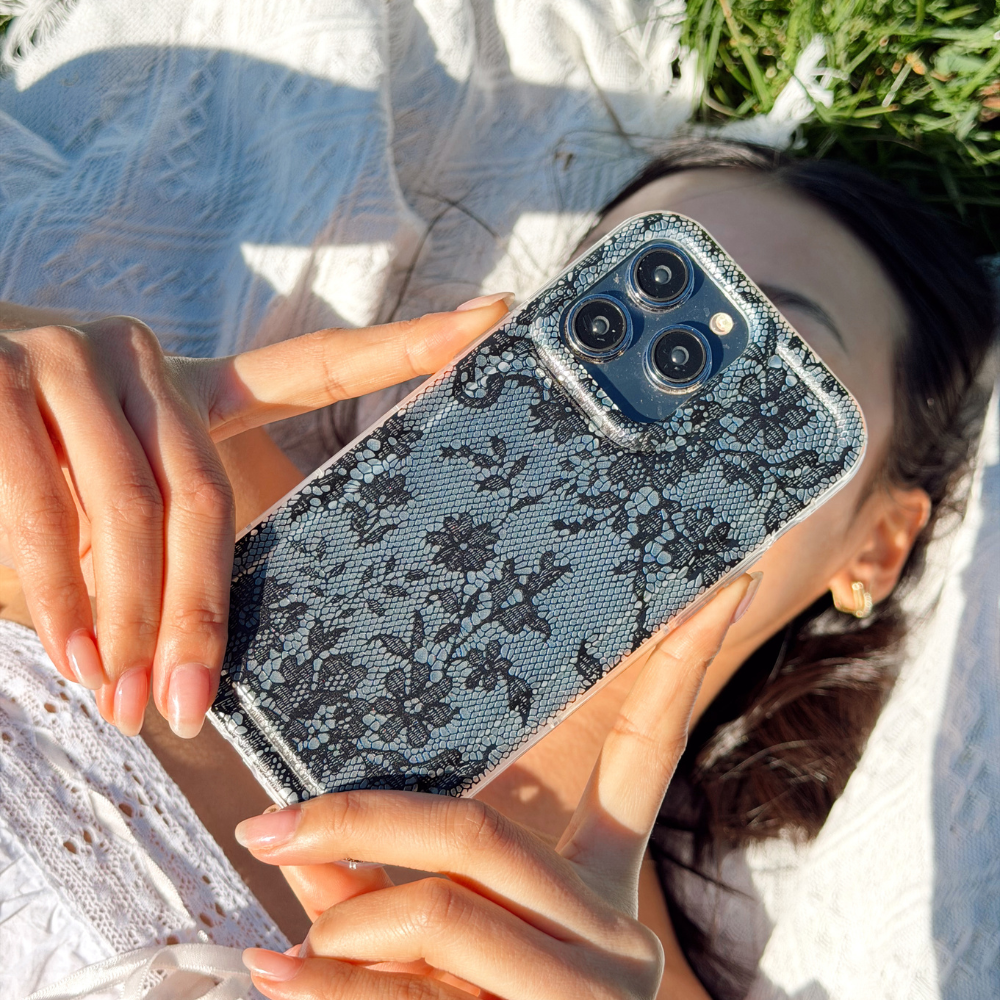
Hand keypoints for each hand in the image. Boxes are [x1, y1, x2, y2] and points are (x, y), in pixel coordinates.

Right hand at [0, 293, 510, 736]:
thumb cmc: (18, 477)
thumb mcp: (101, 507)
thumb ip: (153, 552)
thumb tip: (194, 654)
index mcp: (191, 387)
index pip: (317, 365)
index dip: (410, 344)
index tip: (499, 313)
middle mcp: (147, 358)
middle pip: (209, 493)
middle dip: (204, 611)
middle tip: (196, 707)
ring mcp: (74, 356)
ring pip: (132, 507)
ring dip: (129, 618)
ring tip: (123, 702)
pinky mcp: (1, 377)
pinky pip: (47, 506)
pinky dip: (59, 593)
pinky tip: (72, 654)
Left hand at [236, 574, 755, 999]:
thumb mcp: (446, 956)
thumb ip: (380, 894)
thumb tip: (303, 854)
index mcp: (600, 887)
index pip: (650, 749)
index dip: (684, 661)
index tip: (725, 576)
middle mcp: (613, 935)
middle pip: (477, 831)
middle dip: (357, 821)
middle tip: (264, 828)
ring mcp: (591, 996)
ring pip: (440, 913)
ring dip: (337, 933)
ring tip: (280, 965)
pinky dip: (329, 992)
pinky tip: (272, 983)